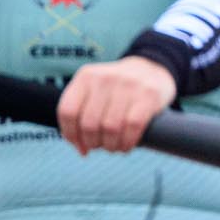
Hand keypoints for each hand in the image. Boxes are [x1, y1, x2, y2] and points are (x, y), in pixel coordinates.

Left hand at [58, 58, 177, 154]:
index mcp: (86, 76)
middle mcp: (105, 77)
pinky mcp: (149, 94)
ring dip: (111, 145)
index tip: (80, 145)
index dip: (71, 134)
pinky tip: (127, 145)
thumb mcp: (94, 91)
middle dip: (93, 142)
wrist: (152, 69)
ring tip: (113, 147)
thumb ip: (82, 115)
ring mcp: (129, 84)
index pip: (68, 111)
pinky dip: (127, 142)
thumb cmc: (117, 90)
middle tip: (100, 146)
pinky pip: (132, 126)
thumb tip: (82, 150)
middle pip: (89, 123)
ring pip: (110, 128)